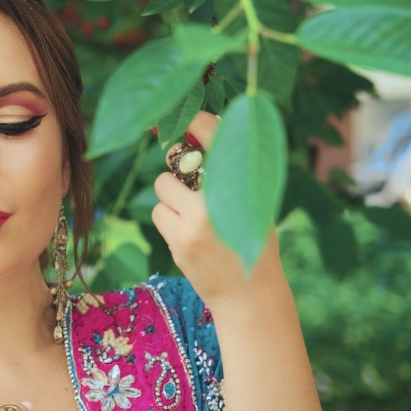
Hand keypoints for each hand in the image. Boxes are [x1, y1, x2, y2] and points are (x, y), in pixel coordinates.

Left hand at [151, 110, 285, 309]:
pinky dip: (167, 218)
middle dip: (177, 163)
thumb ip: (227, 166)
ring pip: (162, 185)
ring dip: (172, 196)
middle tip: (191, 179)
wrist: (249, 293)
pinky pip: (157, 211)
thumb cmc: (250, 239)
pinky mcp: (179, 239)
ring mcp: (197, 219)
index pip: (212, 131)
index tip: (181, 118)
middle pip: (177, 157)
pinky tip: (187, 233)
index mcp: (245, 177)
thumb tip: (191, 128)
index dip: (192, 119)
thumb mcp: (252, 198)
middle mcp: (221, 194)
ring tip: (194, 215)